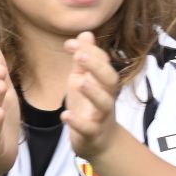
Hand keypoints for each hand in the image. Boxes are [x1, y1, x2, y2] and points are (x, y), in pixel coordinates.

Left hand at [61, 31, 121, 156]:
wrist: (99, 142)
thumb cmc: (89, 106)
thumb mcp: (84, 80)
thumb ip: (83, 60)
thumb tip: (86, 33)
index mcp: (103, 82)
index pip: (103, 63)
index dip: (90, 52)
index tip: (70, 43)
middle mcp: (107, 97)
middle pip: (110, 80)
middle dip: (96, 66)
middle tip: (79, 55)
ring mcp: (101, 117)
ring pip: (104, 103)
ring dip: (92, 91)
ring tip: (78, 82)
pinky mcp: (93, 134)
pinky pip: (89, 128)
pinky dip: (78, 122)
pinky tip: (65, 115)